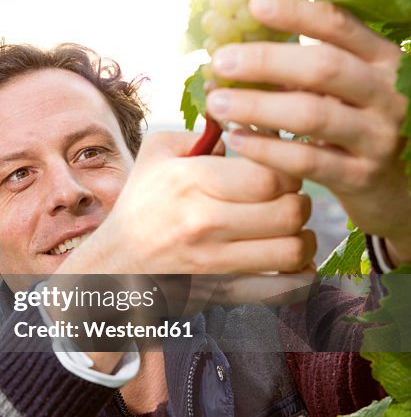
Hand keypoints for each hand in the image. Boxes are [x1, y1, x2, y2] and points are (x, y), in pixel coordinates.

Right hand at [61, 129, 314, 276]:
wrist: (114, 266)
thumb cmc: (141, 204)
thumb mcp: (157, 154)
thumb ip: (201, 132)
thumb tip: (247, 123)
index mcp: (189, 181)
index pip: (269, 174)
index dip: (288, 167)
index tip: (280, 168)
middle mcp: (202, 222)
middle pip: (290, 210)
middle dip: (301, 201)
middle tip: (291, 198)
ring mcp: (214, 262)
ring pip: (293, 249)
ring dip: (303, 238)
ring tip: (292, 229)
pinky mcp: (223, 293)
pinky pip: (284, 289)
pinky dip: (298, 276)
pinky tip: (290, 262)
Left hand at [206, 0, 410, 265]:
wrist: (389, 186)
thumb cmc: (351, 123)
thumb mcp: (339, 88)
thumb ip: (301, 65)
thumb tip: (234, 45)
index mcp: (382, 59)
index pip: (340, 26)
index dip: (297, 13)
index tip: (254, 4)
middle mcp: (388, 93)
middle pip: (324, 67)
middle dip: (266, 60)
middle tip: (221, 60)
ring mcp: (378, 136)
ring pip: (312, 114)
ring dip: (258, 106)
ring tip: (218, 102)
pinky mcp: (360, 175)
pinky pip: (306, 160)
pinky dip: (266, 148)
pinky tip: (236, 139)